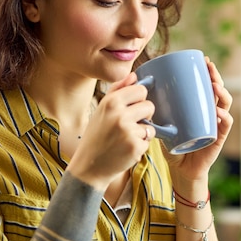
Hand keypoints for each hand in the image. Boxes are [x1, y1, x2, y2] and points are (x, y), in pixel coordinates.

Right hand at [67, 72, 155, 187]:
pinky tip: (126, 149)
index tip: (131, 108)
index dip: (139, 100)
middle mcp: (119, 114)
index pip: (140, 90)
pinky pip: (148, 141)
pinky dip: (140, 146)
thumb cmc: (97, 135)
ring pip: (150, 125)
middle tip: (129, 125)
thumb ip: (118, 90)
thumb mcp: (102, 109)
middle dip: (144, 116)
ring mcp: (128, 131)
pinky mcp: (135, 147)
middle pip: (150, 106)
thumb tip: (134, 74)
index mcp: (111, 102)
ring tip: (125, 139)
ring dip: (142, 133)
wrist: (89, 166)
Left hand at [162, 57, 233, 184]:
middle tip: (209, 67)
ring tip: (215, 86)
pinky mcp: (218, 138)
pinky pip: (225, 125)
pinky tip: (219, 111)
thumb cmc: (172, 145)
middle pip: (218, 91)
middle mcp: (211, 113)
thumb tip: (138, 93)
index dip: (208, 73)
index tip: (204, 61)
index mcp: (200, 108)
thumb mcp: (163, 124)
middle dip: (216, 76)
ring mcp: (216, 125)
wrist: (180, 170)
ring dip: (222, 93)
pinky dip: (224, 117)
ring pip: (225, 104)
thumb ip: (155, 111)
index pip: (207, 87)